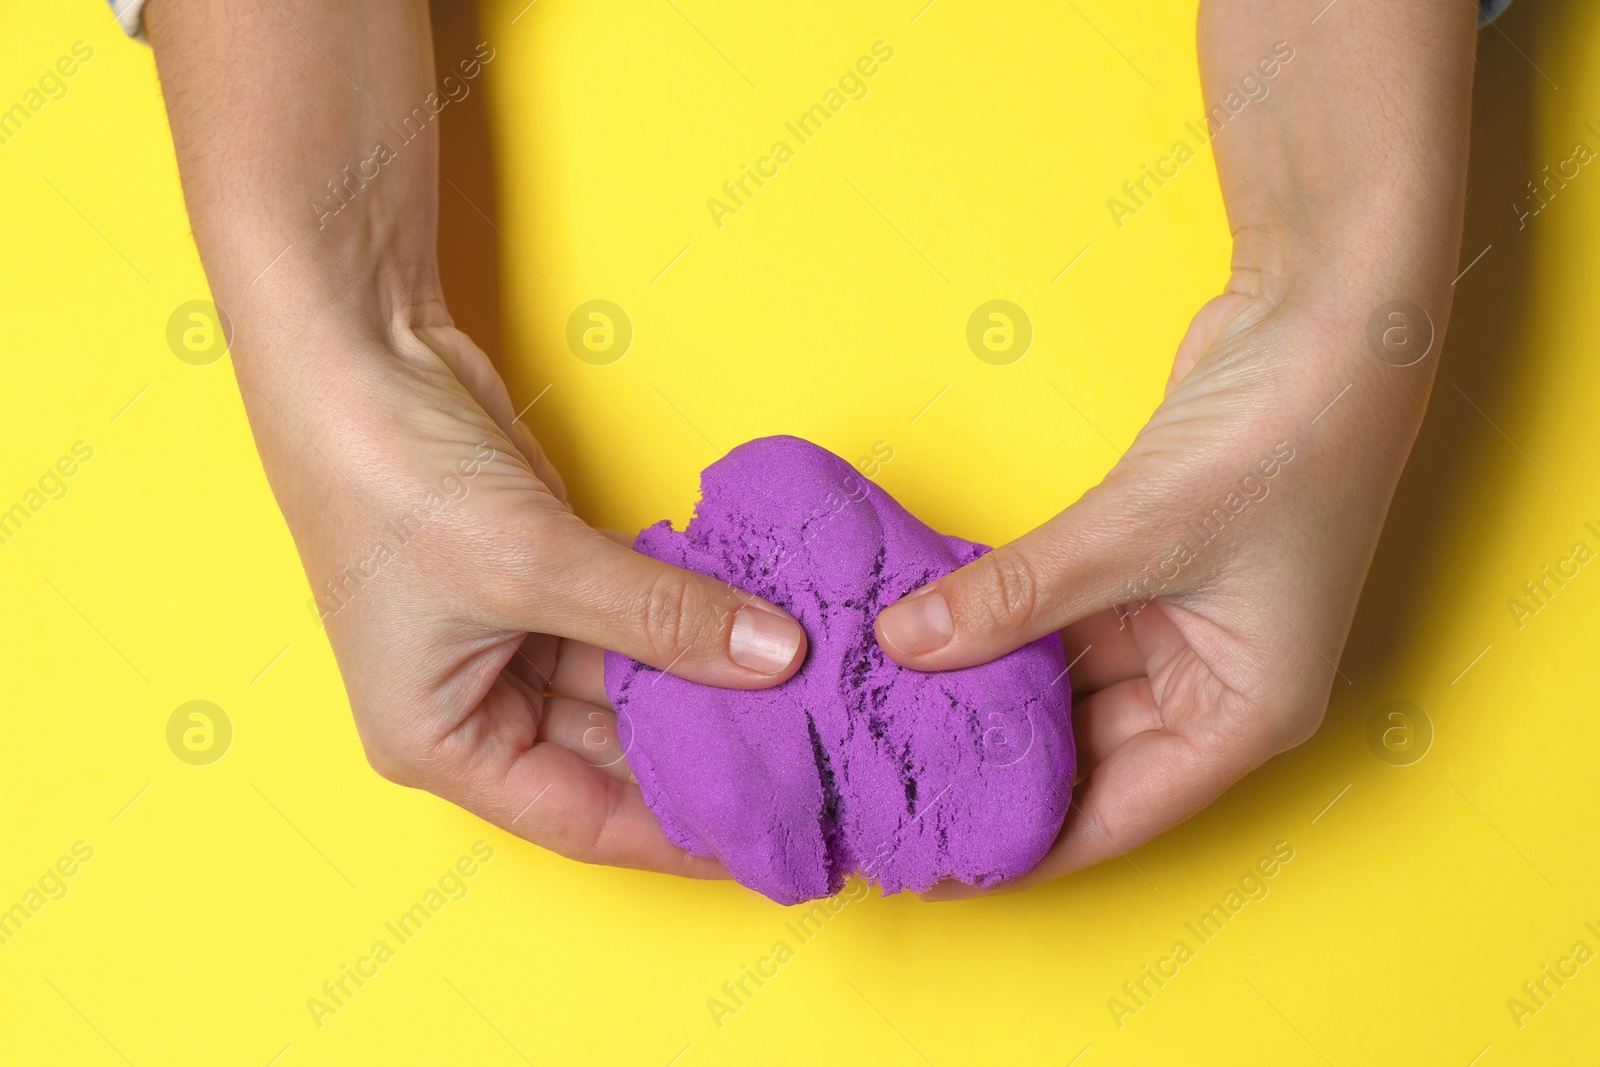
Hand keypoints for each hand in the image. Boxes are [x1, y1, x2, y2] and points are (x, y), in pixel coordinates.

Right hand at [243, 323, 806, 875]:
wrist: (356, 354)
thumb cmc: (393, 480)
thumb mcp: (535, 564)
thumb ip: (660, 617)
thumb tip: (777, 657)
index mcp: (440, 742)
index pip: (581, 818)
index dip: (675, 837)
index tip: (765, 838)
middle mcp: (473, 705)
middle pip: (609, 753)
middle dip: (700, 750)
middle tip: (804, 759)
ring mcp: (510, 639)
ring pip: (628, 682)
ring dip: (703, 678)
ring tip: (798, 695)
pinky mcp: (544, 578)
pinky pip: (629, 620)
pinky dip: (685, 619)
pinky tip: (756, 629)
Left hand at [874, 288, 1433, 896]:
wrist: (1331, 315)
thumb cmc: (1284, 437)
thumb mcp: (1137, 533)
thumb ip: (1015, 596)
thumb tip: (904, 643)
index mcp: (1246, 713)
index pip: (1118, 815)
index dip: (1026, 845)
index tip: (937, 862)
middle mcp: (1216, 682)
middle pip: (1086, 754)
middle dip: (993, 761)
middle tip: (891, 777)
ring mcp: (1180, 624)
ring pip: (1064, 684)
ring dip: (986, 687)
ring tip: (890, 714)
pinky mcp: (1146, 569)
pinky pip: (1060, 619)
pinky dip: (1001, 623)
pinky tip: (929, 634)